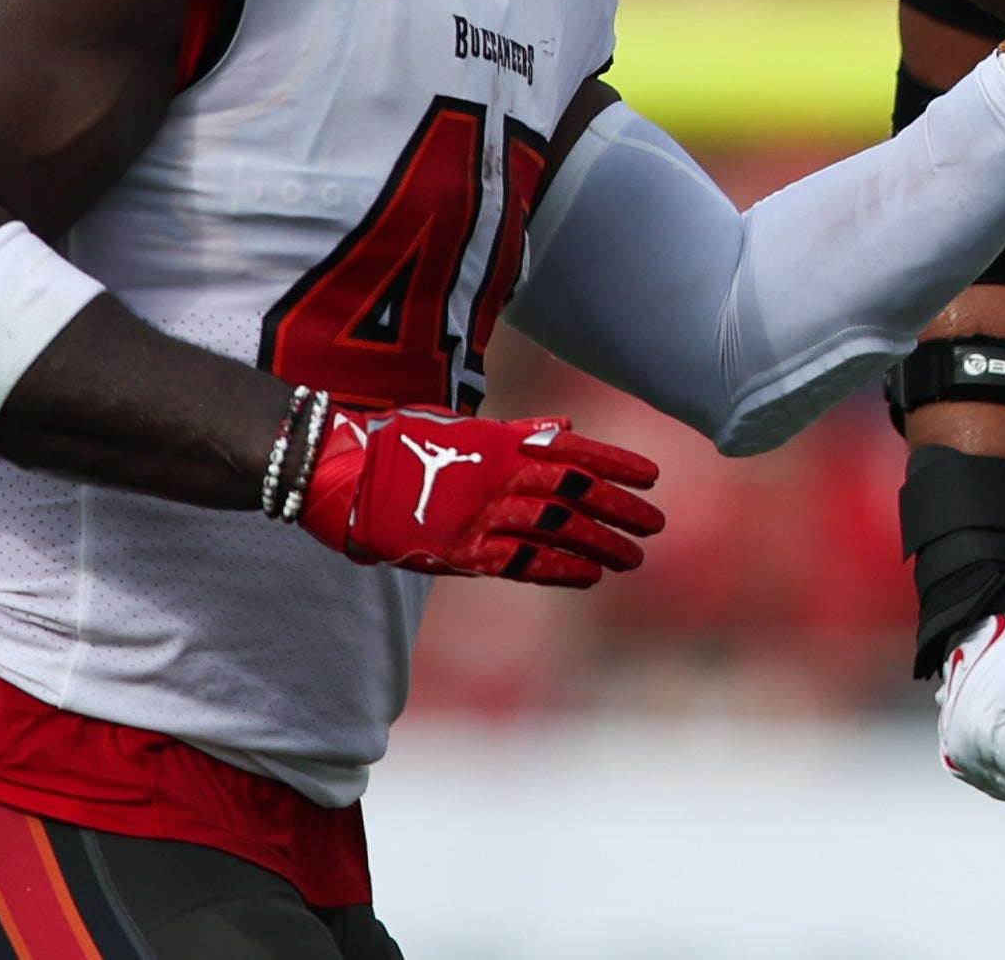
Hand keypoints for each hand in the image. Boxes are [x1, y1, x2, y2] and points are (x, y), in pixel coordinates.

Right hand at [300, 408, 664, 586]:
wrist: (348, 475)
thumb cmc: (403, 444)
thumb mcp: (464, 427)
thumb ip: (516, 432)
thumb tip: (562, 428)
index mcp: (504, 443)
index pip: (576, 453)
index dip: (617, 464)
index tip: (653, 475)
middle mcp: (502, 478)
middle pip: (577, 494)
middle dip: (620, 508)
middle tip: (656, 523)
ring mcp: (485, 516)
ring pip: (559, 531)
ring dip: (600, 545)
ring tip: (633, 557)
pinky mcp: (464, 553)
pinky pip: (523, 564)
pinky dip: (559, 570)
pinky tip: (588, 577)